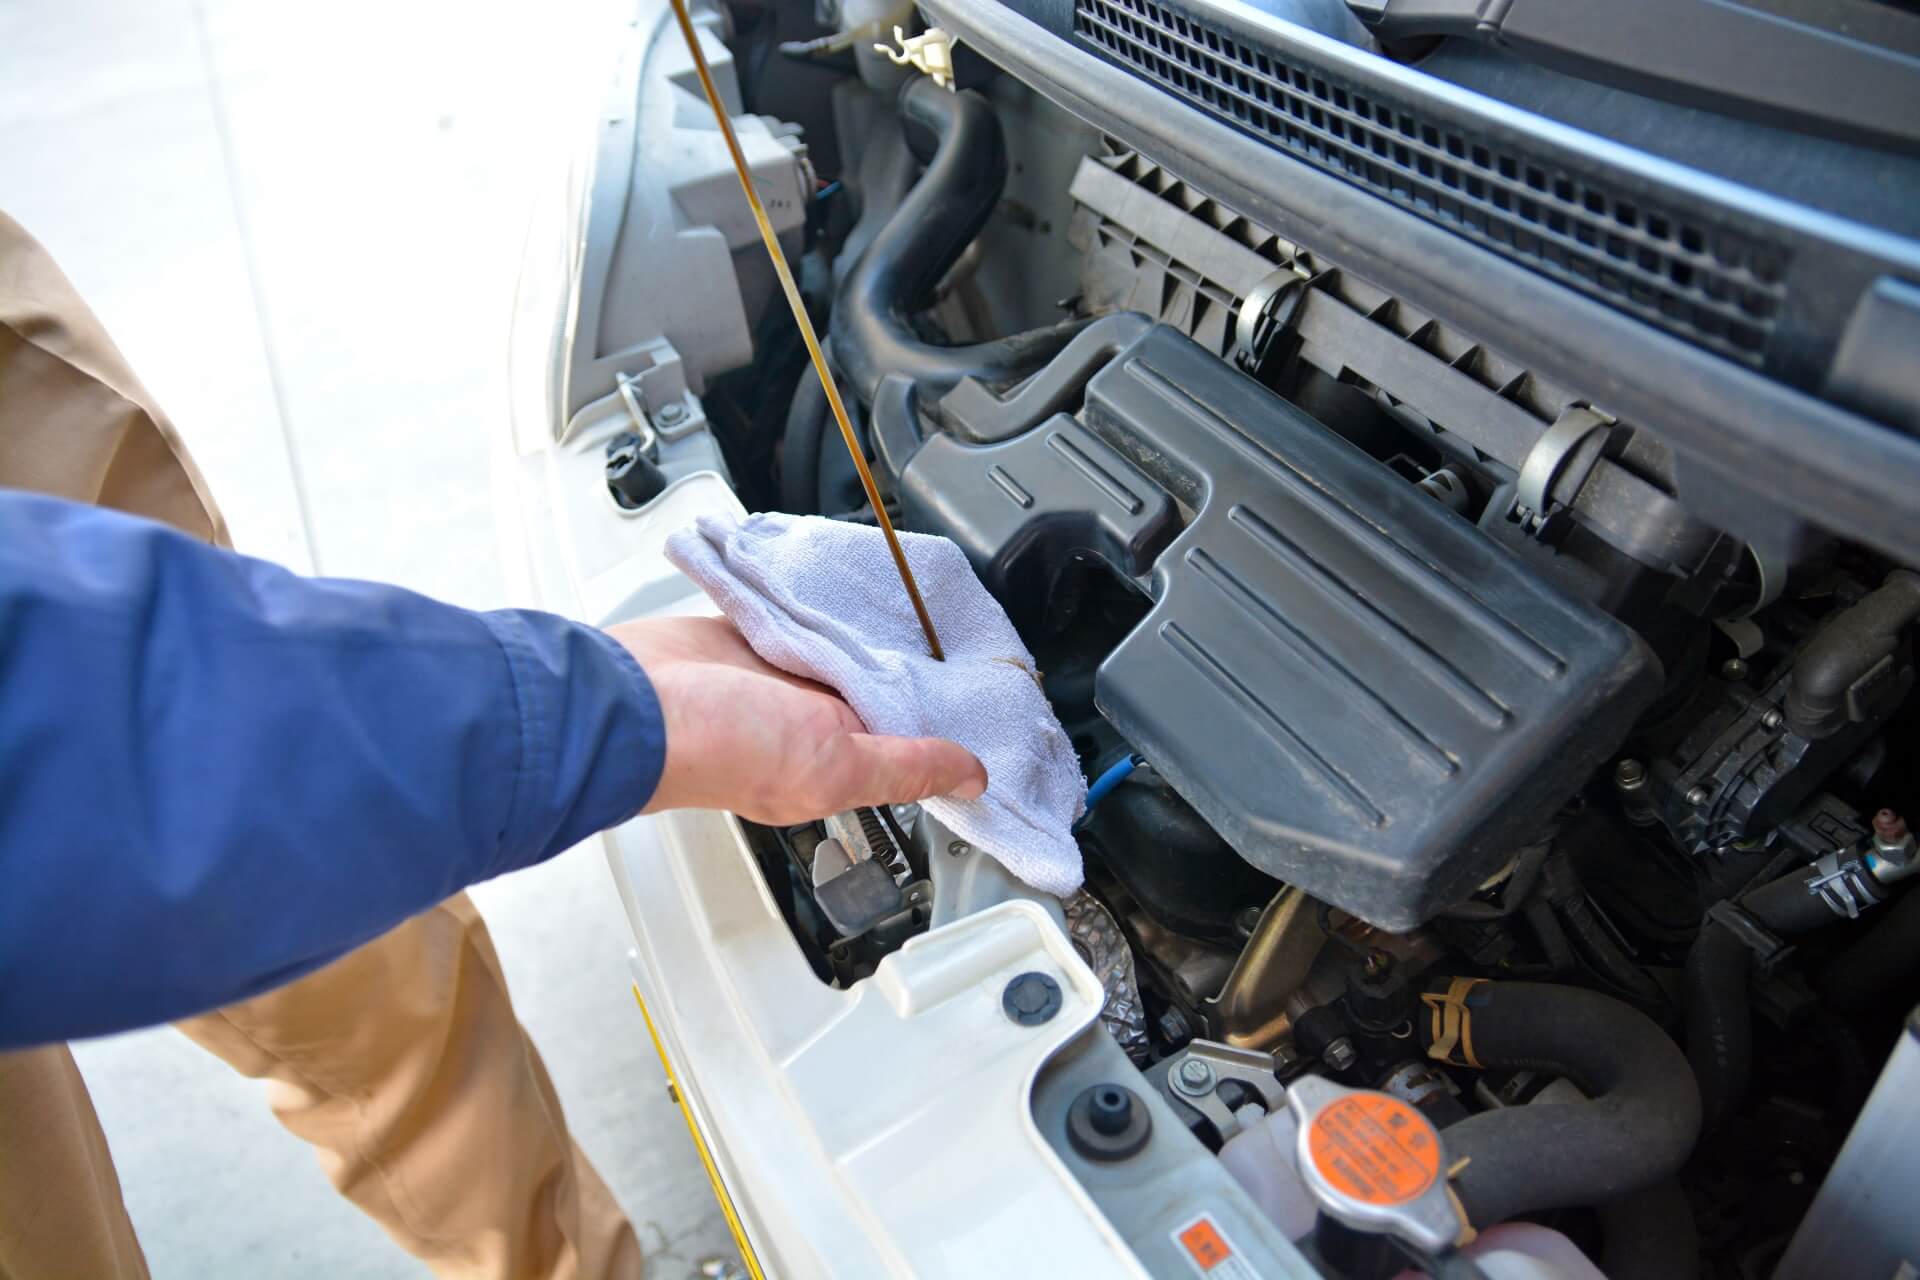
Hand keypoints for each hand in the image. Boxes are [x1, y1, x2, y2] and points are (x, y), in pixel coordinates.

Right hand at [608, 615, 986, 823]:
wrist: (633, 701)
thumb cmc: (720, 748)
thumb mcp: (836, 765)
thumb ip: (906, 767)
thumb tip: (974, 777)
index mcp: (837, 759)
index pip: (910, 737)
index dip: (947, 714)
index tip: (988, 684)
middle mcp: (812, 719)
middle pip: (879, 683)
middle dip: (913, 656)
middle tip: (955, 621)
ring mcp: (781, 674)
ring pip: (842, 642)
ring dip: (866, 621)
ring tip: (910, 592)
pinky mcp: (753, 634)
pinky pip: (799, 611)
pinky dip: (820, 597)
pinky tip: (846, 579)